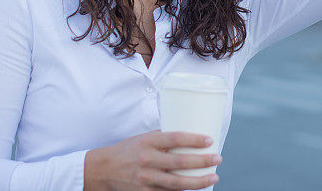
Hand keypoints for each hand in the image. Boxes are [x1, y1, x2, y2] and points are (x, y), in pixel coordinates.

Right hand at [84, 130, 220, 190]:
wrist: (103, 170)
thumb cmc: (128, 151)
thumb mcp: (143, 139)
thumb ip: (162, 139)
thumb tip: (187, 136)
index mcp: (148, 142)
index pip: (175, 139)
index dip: (194, 140)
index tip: (209, 140)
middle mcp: (148, 160)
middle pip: (180, 162)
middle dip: (202, 161)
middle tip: (217, 158)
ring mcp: (147, 179)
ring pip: (177, 183)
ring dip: (198, 181)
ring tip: (213, 177)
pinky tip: (196, 188)